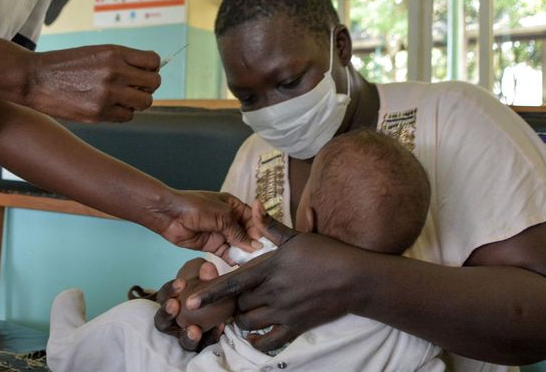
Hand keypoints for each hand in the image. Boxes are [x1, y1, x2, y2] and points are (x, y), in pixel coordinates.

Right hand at [25, 45, 160, 121]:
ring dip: (137, 101)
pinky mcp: (99, 112)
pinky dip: (122, 113)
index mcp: (114, 53)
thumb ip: (123, 61)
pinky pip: (127, 116)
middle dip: (147, 86)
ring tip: (122, 98)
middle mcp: (115, 72)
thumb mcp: (97, 52)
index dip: (151, 68)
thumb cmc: (67, 65)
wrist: (34, 78)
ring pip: (145, 102)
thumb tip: (149, 73)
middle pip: (154, 83)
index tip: (142, 73)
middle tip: (133, 88)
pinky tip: (109, 106)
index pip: (153, 61)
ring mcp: (108, 94)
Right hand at [154, 259, 224, 350]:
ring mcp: (186, 336)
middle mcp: (173, 322)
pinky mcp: (202, 344)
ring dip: (187, 336)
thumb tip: (207, 267)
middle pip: (162, 322)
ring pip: (182, 341)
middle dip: (166, 314)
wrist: (224, 304)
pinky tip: (220, 327)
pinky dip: (211, 336)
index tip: (181, 282)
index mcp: (170, 302)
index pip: (163, 297)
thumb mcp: (205, 277)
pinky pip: (205, 345)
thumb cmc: (207, 289)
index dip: (169, 290)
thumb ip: (206, 273)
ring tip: (194, 330)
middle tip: (174, 305)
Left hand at [157, 191, 257, 255]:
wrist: (169, 214)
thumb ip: (238, 232)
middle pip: (247, 233)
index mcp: (234, 206)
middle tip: (262, 257)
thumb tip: (255, 246)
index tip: (266, 243)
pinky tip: (240, 266)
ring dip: (245, 253)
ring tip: (254, 264)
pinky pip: (227, 253)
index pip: (253, 219)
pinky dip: (233, 259)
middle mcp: (230, 220)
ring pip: (238, 245)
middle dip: (254, 244)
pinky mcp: (213, 245)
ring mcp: (221, 233)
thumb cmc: (196, 207)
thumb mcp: (222, 216)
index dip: (260, 230)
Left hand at [185, 222, 362, 352]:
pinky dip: (257, 341)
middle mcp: (274, 292)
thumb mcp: (297, 236)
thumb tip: (253, 204)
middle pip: (239, 303)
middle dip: (231, 302)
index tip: (191, 299)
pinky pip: (269, 340)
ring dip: (241, 320)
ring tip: (241, 313)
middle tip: (229, 299)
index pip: (233, 282)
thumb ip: (270, 226)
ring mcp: (284, 312)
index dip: (210, 292)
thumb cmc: (326, 253)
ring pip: (249, 322)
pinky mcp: (296, 326)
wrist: (355, 278)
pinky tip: (254, 336)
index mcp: (271, 268)